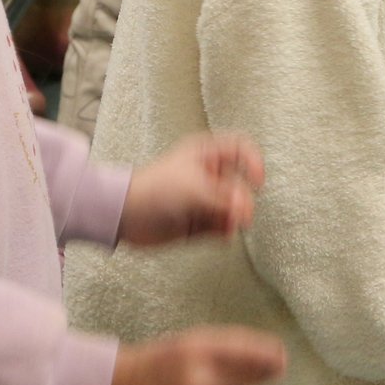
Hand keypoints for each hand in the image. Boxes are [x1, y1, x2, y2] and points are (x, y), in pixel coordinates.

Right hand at [105, 328, 286, 384]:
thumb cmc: (161, 361)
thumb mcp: (192, 341)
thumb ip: (235, 347)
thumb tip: (281, 361)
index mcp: (194, 351)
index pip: (246, 354)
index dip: (269, 358)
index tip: (282, 359)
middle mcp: (195, 383)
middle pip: (246, 384)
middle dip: (235, 379)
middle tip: (209, 377)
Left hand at [118, 133, 263, 245]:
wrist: (127, 214)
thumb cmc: (155, 189)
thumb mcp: (195, 187)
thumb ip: (225, 200)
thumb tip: (247, 212)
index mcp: (206, 153)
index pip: (240, 149)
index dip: (253, 162)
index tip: (256, 182)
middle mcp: (208, 174)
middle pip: (240, 184)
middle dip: (242, 200)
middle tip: (238, 214)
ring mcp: (204, 199)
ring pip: (234, 208)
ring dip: (235, 219)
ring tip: (227, 226)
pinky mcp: (199, 221)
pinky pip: (223, 227)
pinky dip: (226, 231)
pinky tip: (222, 235)